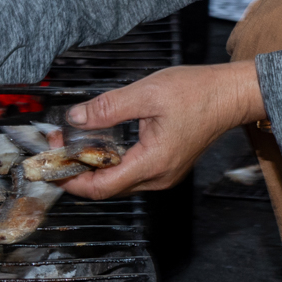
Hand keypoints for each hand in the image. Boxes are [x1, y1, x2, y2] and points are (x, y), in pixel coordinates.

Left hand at [59, 60, 264, 199]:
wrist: (231, 94)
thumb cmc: (197, 92)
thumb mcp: (147, 93)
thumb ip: (107, 108)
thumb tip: (75, 118)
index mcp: (152, 163)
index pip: (100, 187)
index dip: (70, 179)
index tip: (50, 165)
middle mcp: (158, 177)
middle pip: (106, 188)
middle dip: (77, 171)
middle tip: (56, 147)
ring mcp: (164, 174)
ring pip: (118, 182)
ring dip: (92, 167)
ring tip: (72, 144)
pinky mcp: (166, 166)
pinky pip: (131, 173)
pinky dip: (110, 163)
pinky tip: (100, 144)